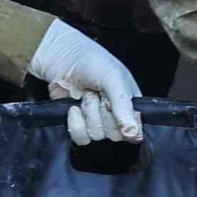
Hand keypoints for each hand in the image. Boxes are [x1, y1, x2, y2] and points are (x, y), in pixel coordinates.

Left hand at [28, 19, 144, 146]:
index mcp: (130, 103)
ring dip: (89, 114)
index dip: (125, 123)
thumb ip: (124, 105)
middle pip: (116, 135)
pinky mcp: (78, 125)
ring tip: (86, 95)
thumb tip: (132, 132)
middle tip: (99, 95)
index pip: (136, 129)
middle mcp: (115, 115)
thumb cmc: (91, 61)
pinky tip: (73, 107)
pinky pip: (81, 138)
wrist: (60, 58)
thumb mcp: (113, 78)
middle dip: (104, 114)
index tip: (114, 106)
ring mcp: (96, 121)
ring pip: (97, 135)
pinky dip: (76, 124)